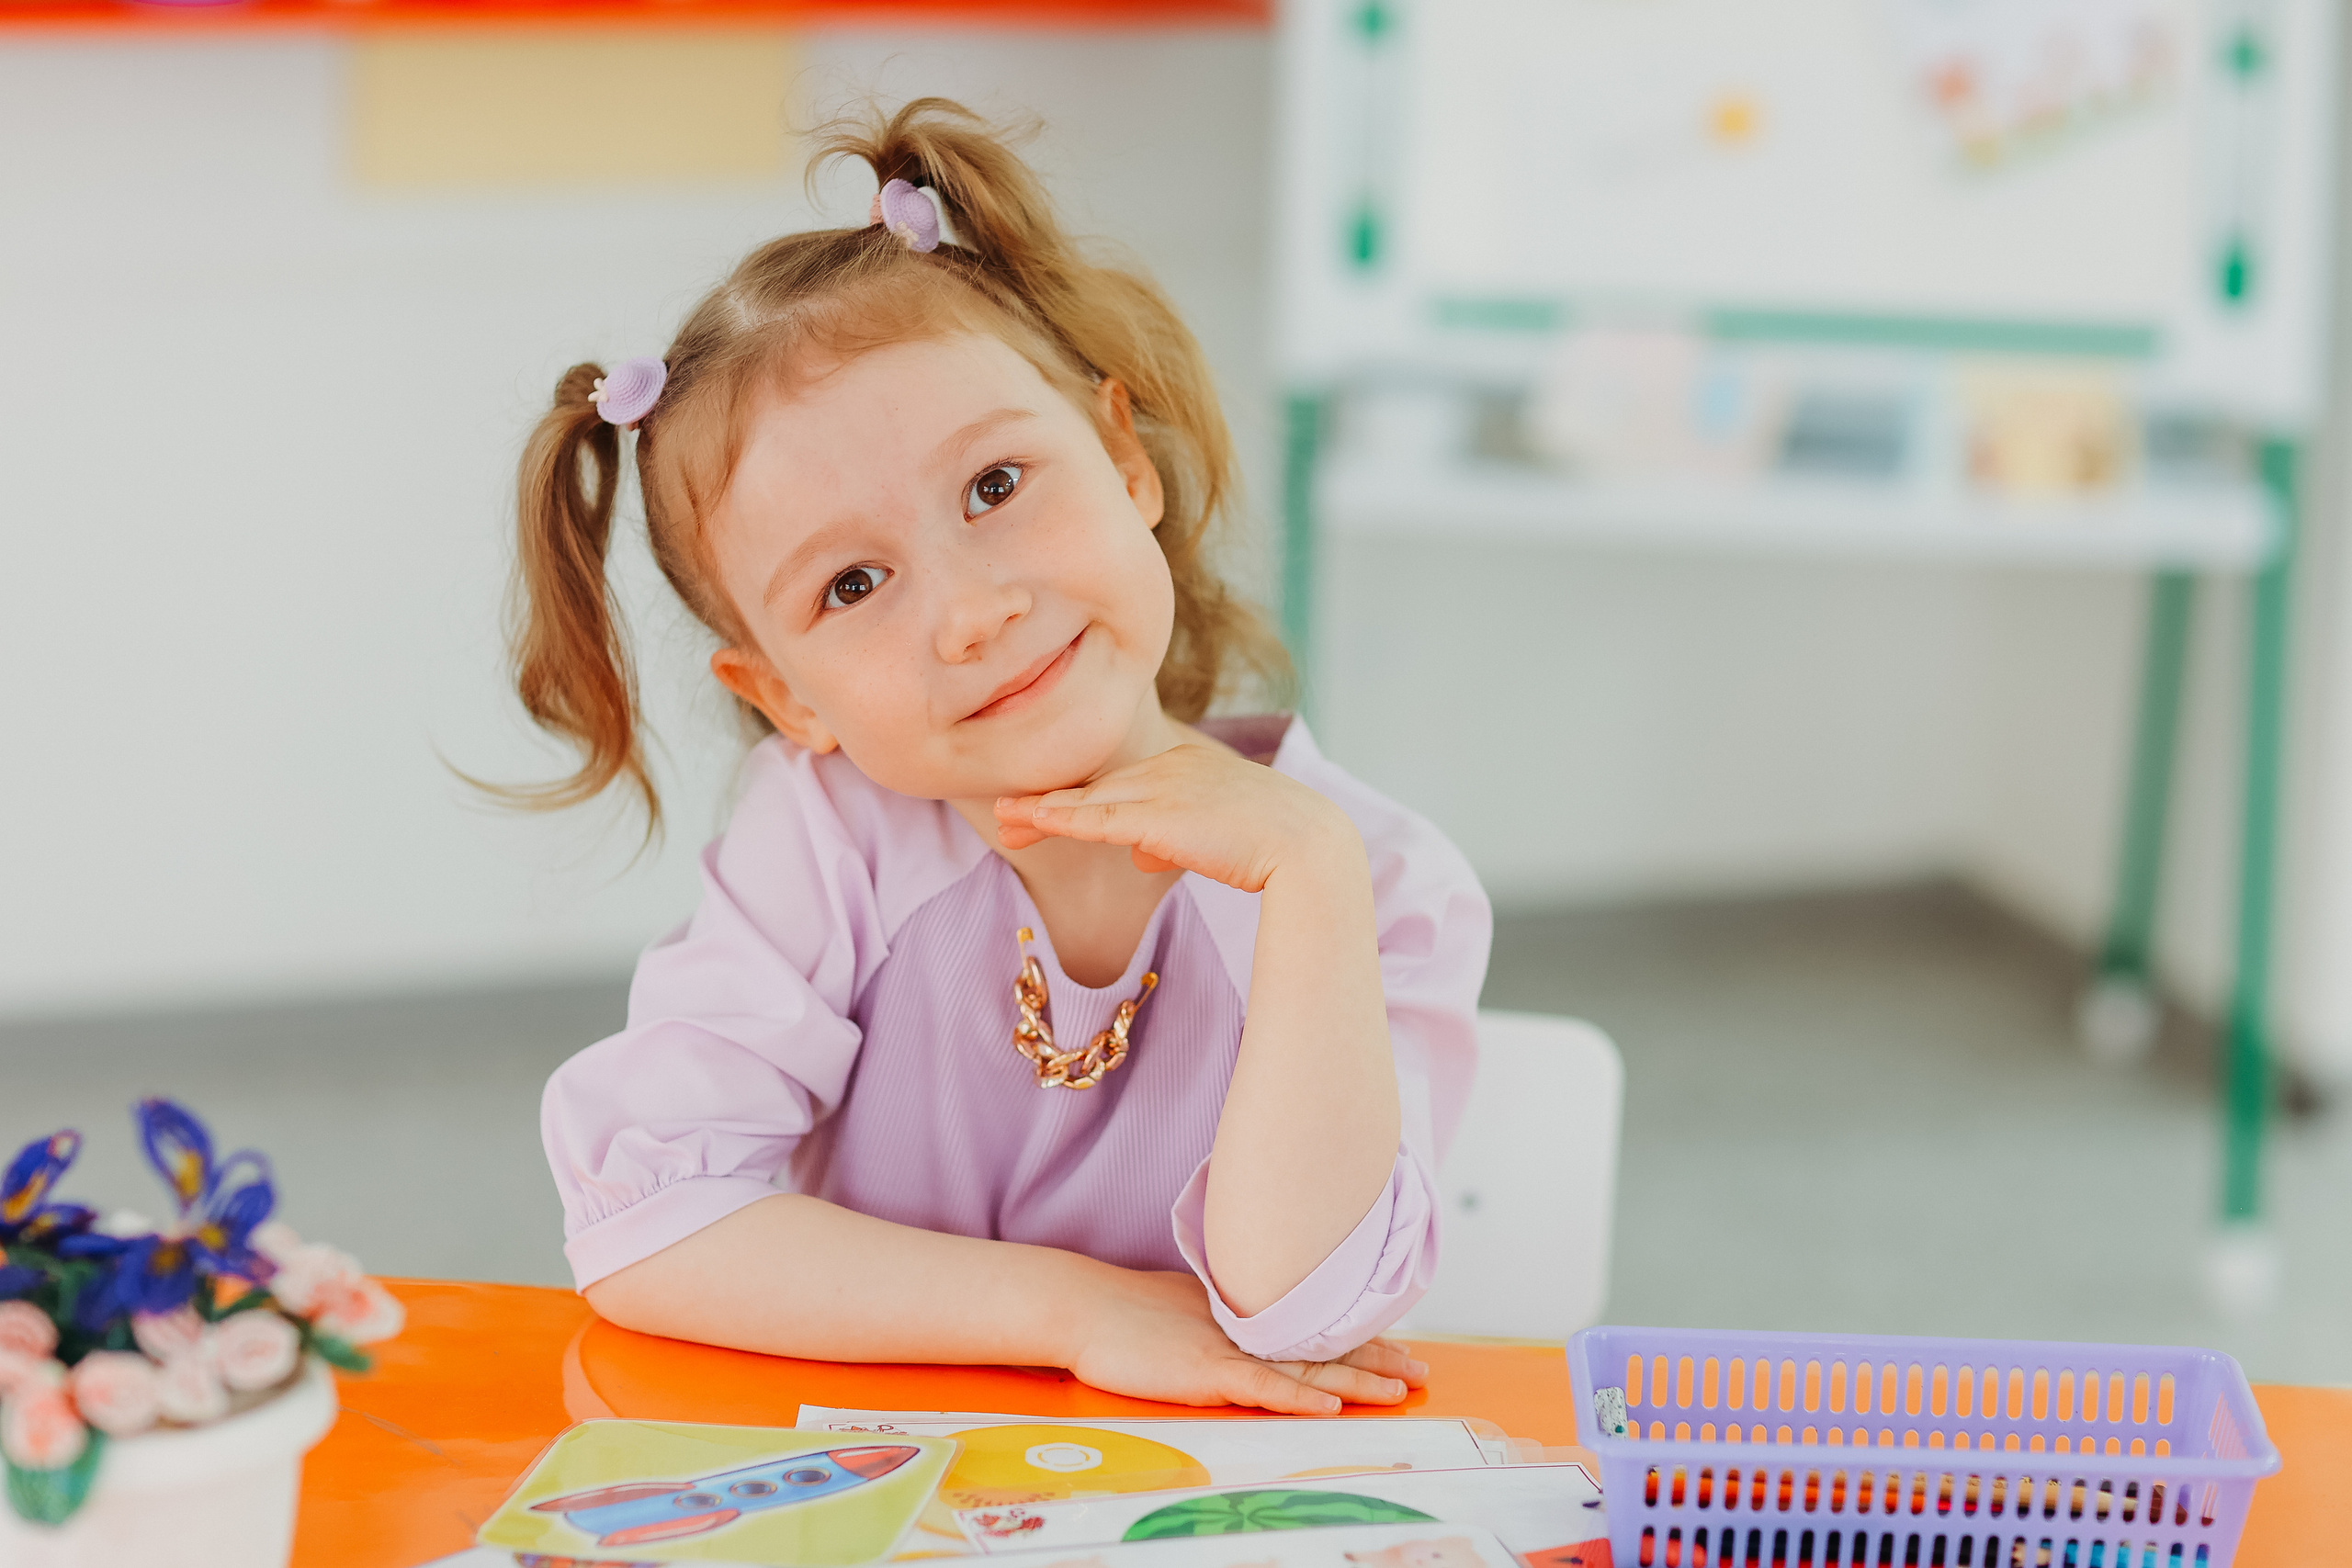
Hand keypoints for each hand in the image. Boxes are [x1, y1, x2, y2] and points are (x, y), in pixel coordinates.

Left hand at [995, 743, 1354, 888]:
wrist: (1309, 844)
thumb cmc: (1276, 845)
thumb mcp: (1219, 835)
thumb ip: (1175, 840)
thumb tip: (1143, 856)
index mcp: (1187, 765)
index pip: (1120, 784)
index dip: (1077, 801)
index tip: (1041, 813)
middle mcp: (1170, 767)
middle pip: (1095, 788)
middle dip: (1045, 805)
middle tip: (1003, 815)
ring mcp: (1163, 788)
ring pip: (1087, 801)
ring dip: (1040, 812)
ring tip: (1002, 822)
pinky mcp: (1159, 815)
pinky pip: (1097, 818)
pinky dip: (1060, 819)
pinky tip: (1032, 821)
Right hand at [1067, 1267, 1427, 1414]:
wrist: (1083, 1305)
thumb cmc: (1125, 1310)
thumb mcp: (1187, 1305)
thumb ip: (1224, 1315)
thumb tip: (1250, 1324)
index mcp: (1246, 1312)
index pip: (1313, 1327)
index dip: (1358, 1336)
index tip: (1397, 1344)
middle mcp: (1248, 1327)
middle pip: (1323, 1346)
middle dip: (1377, 1359)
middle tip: (1422, 1370)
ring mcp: (1230, 1349)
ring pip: (1306, 1369)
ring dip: (1356, 1380)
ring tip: (1399, 1389)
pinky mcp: (1207, 1372)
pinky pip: (1262, 1388)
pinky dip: (1299, 1397)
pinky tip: (1331, 1404)